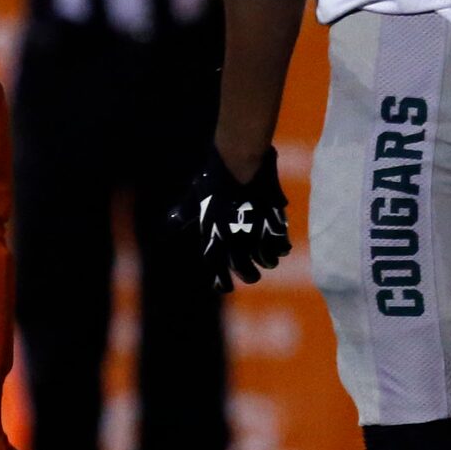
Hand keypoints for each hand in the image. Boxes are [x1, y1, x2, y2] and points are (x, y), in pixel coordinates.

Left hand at [175, 146, 289, 292]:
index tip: (225, 287)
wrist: (236, 162)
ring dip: (267, 262)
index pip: (216, 270)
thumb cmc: (213, 178)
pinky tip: (280, 247)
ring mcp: (254, 234)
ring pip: (266, 261)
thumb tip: (169, 224)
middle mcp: (234, 241)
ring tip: (268, 260)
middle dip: (250, 275)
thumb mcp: (194, 199)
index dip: (221, 282)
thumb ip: (183, 215)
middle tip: (253, 274)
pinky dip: (281, 249)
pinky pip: (281, 247)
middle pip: (246, 271)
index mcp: (213, 237)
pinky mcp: (273, 224)